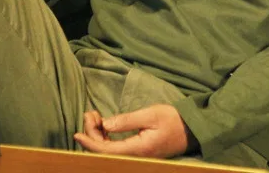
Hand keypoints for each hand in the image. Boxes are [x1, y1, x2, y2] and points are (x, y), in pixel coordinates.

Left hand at [73, 104, 192, 158]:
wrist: (191, 131)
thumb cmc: (173, 120)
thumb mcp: (150, 114)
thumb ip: (127, 120)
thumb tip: (105, 124)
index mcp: (138, 149)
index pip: (106, 151)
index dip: (89, 143)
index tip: (77, 134)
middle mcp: (135, 156)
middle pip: (104, 151)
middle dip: (92, 133)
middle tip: (90, 113)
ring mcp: (135, 156)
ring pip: (108, 151)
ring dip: (98, 135)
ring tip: (95, 116)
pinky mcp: (137, 152)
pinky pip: (115, 149)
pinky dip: (106, 138)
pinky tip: (104, 125)